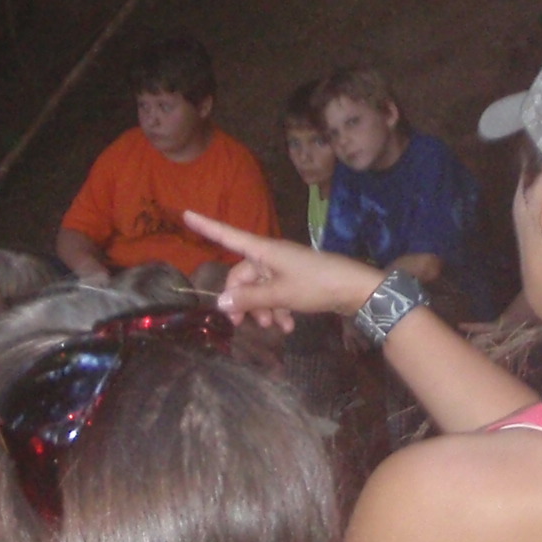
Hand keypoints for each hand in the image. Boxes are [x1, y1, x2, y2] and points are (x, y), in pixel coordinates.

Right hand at [181, 210, 383, 329]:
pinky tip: (287, 327)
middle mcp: (270, 256)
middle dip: (242, 300)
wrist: (355, 289)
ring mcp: (283, 268)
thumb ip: (250, 298)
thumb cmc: (316, 284)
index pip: (228, 235)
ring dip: (262, 310)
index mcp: (263, 250)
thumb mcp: (280, 294)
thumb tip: (221, 301)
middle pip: (242, 275)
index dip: (207, 226)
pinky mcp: (295, 280)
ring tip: (272, 328)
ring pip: (260, 289)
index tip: (186, 213)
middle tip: (241, 325)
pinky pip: (276, 294)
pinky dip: (278, 310)